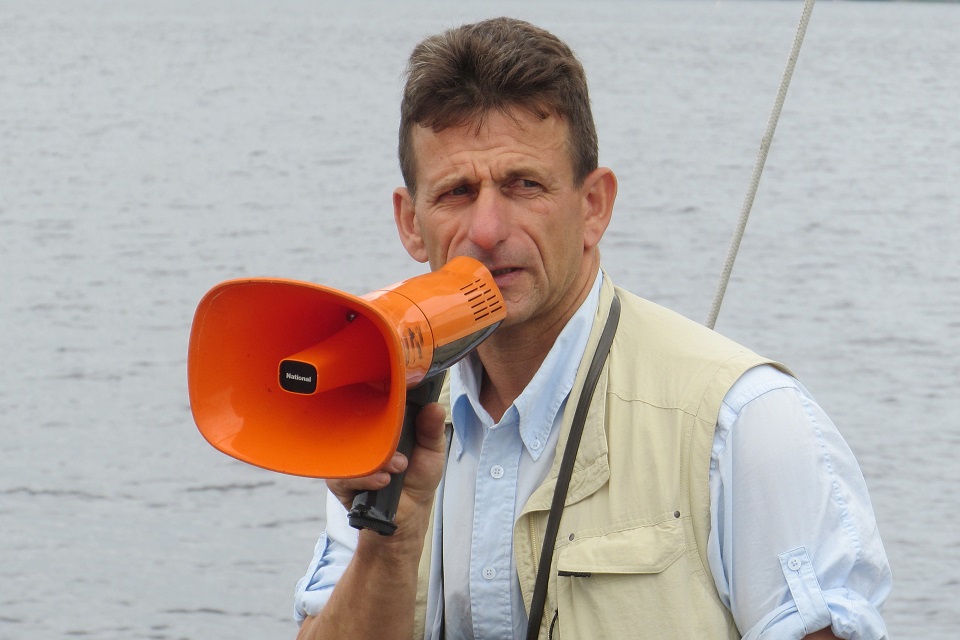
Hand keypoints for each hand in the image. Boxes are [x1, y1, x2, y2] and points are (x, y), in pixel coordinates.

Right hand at [325, 402, 447, 539]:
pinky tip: (383, 481)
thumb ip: (432, 429)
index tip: (399, 405)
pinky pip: (343, 474)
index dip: (386, 400)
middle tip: (403, 453)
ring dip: (377, 460)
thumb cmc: (418, 477)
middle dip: (382, 433)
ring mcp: (349, 456)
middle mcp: (363, 436)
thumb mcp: (432, 451)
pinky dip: (365, 478)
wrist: (408, 514)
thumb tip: (434, 406)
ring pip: (350, 449)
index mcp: (384, 423)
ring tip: (398, 468)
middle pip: (357, 420)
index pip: (376, 401)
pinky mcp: (339, 478)